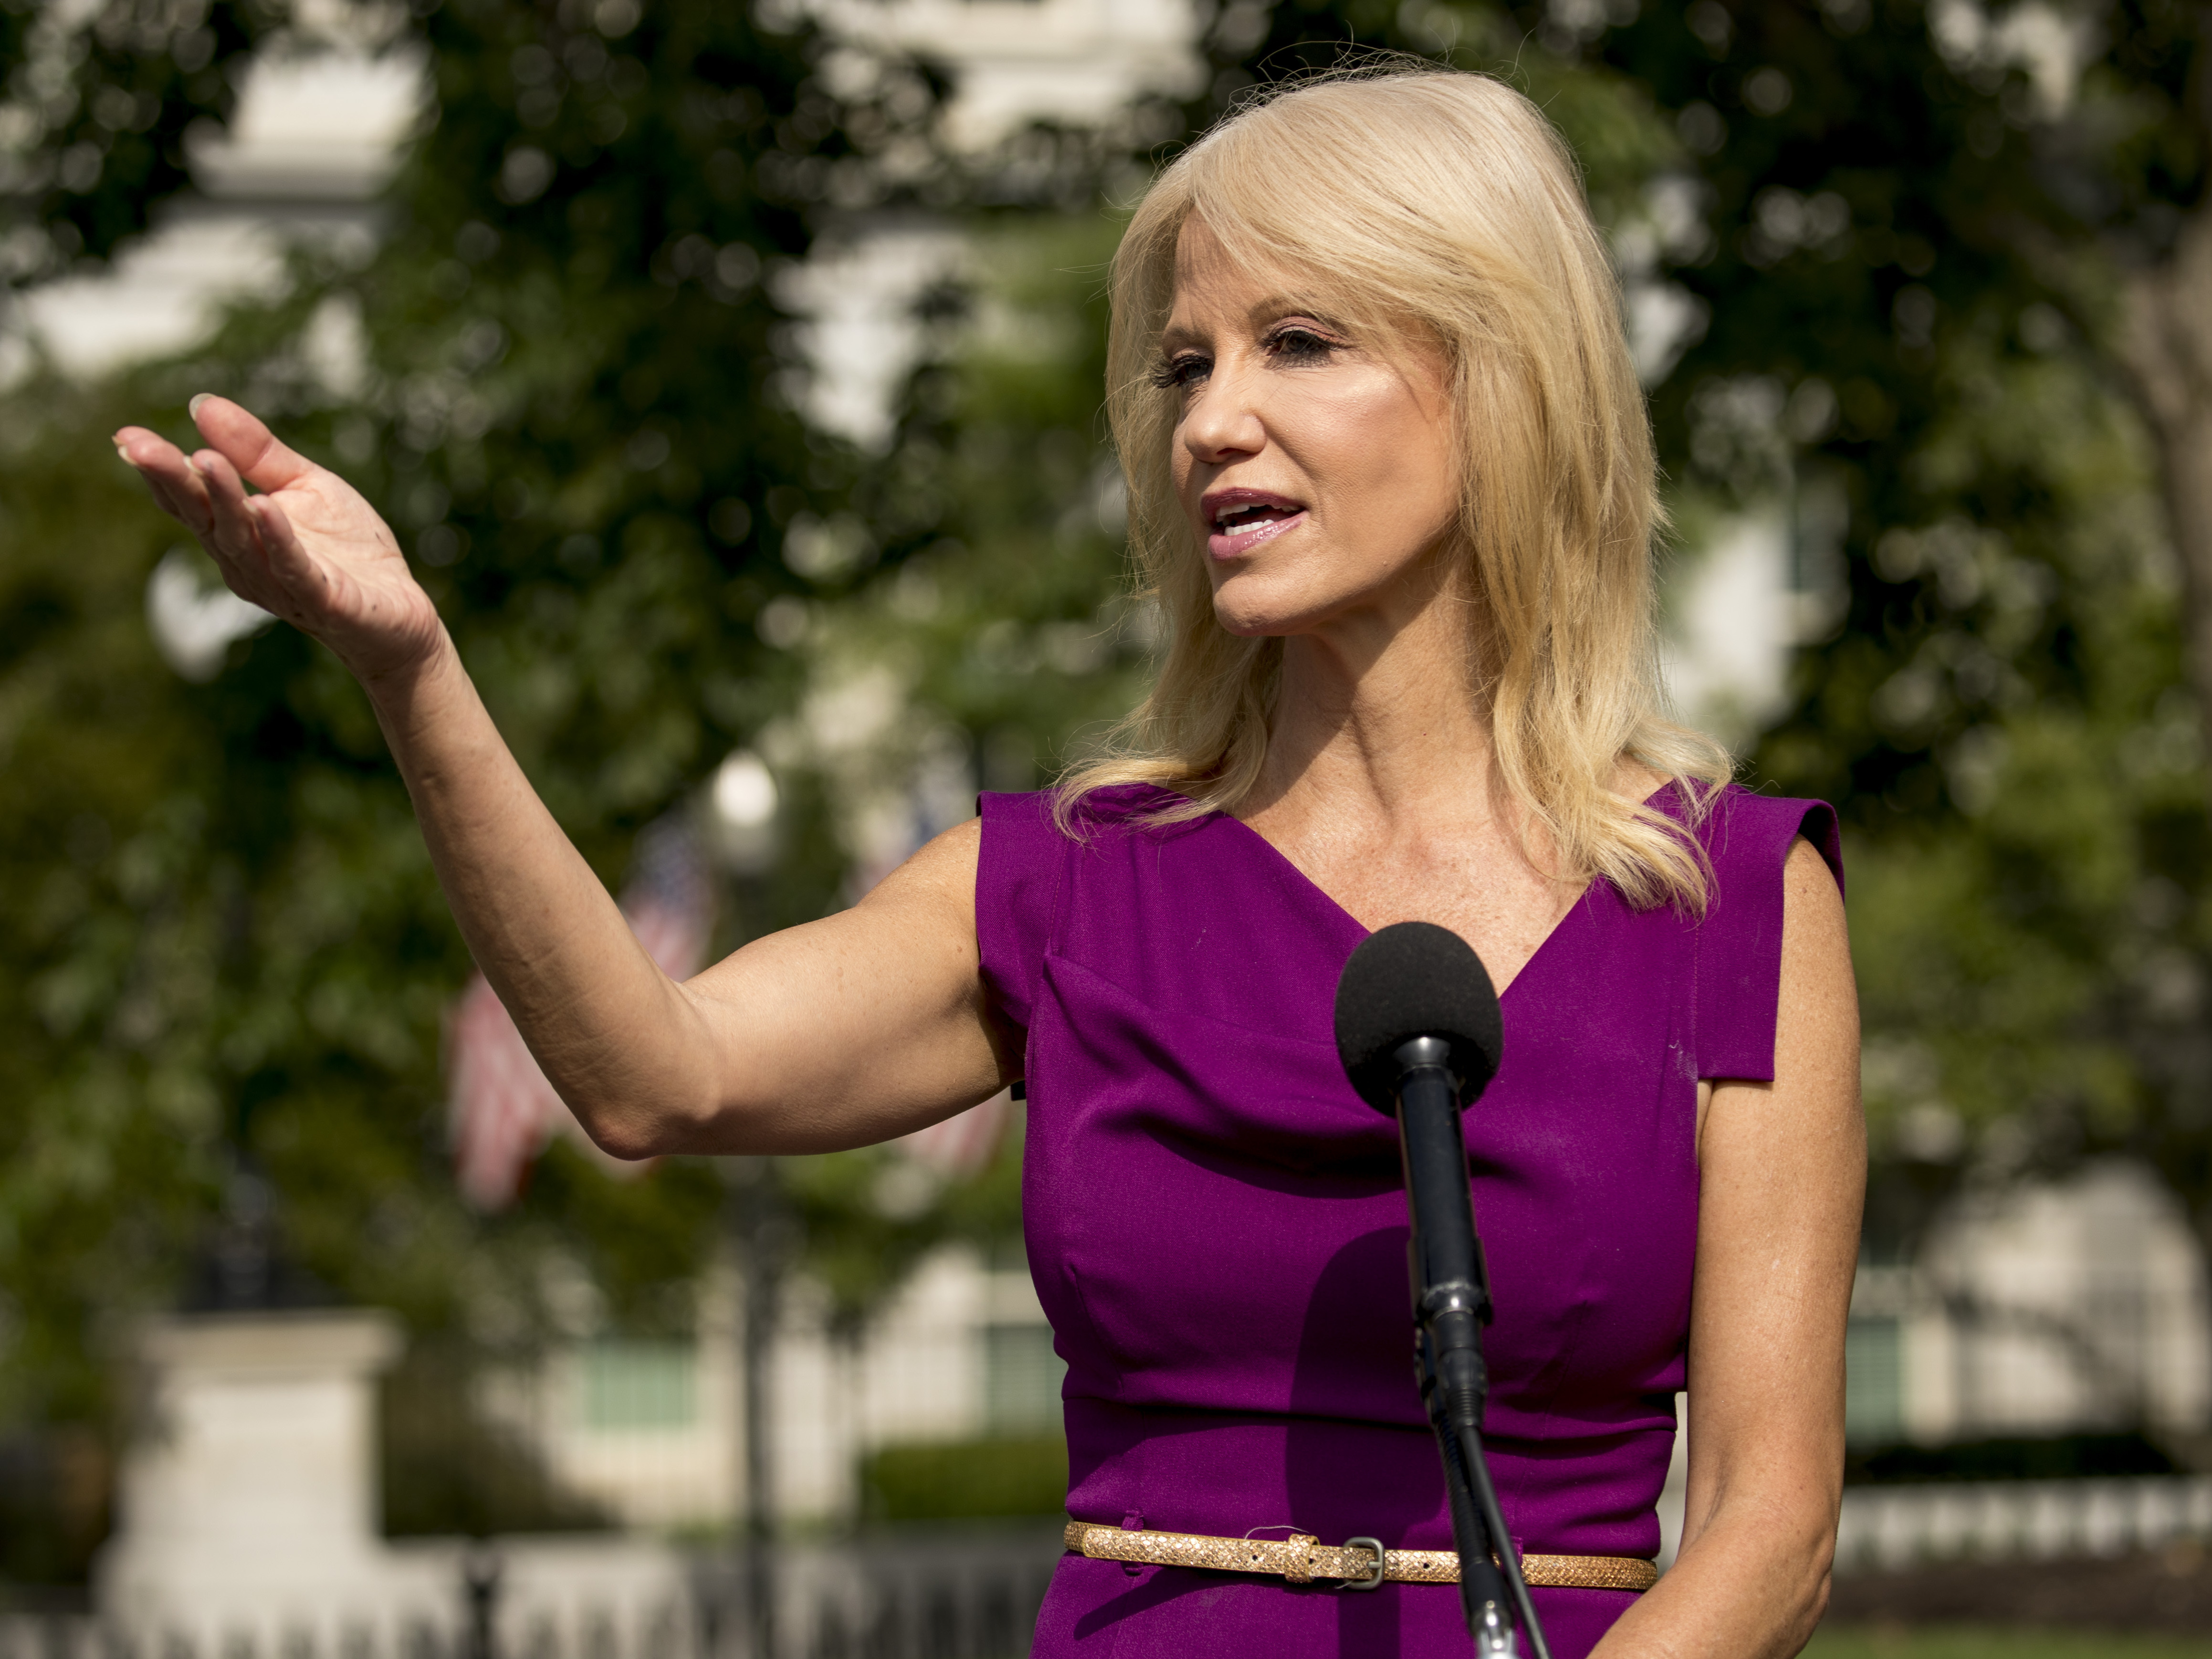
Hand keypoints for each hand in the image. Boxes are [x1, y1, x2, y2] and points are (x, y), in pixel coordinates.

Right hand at [115, 395, 446, 687]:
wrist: (400, 612)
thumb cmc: (349, 551)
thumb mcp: (305, 486)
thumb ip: (258, 452)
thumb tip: (202, 404)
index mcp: (238, 532)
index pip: (188, 500)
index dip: (158, 470)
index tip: (126, 437)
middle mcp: (247, 562)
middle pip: (202, 518)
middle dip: (173, 481)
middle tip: (142, 446)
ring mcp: (281, 584)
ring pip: (241, 541)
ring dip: (222, 500)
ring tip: (205, 461)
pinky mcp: (322, 599)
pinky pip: (294, 568)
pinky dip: (278, 538)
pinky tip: (263, 508)